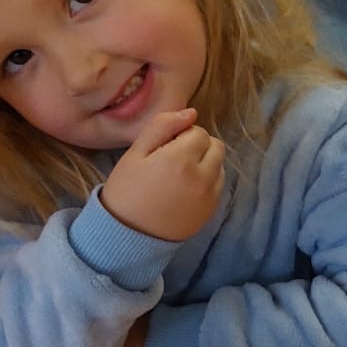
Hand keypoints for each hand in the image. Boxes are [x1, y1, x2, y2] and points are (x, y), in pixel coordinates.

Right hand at [100, 108, 225, 243]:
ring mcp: (209, 195)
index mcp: (181, 158)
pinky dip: (207, 181)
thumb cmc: (126, 190)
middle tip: (174, 158)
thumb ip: (162, 126)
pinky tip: (185, 189)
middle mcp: (202, 176)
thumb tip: (191, 112)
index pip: (198, 131)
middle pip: (216, 146)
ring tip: (179, 174)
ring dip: (206, 162)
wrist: (127, 234)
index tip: (165, 147)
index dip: (182, 134)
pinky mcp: (211, 210)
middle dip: (199, 146)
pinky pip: (218, 185)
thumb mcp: (135, 152)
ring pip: (220, 165)